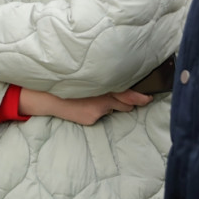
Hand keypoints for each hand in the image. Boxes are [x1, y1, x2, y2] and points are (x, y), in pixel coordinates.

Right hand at [19, 89, 151, 125]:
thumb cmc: (68, 84)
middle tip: (129, 96)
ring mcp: (97, 112)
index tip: (149, 97)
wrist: (48, 97)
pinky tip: (85, 104)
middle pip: (124, 103)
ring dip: (110, 104)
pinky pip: (101, 114)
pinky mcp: (91, 119)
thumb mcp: (87, 79)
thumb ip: (102, 81)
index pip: (126, 93)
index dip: (139, 97)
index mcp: (102, 87)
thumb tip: (117, 85)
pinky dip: (97, 110)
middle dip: (127, 101)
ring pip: (112, 108)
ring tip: (94, 97)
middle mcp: (102, 100)